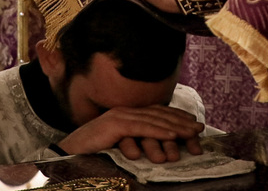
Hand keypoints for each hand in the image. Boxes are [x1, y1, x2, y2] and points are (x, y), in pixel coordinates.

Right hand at [57, 105, 203, 160]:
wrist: (67, 155)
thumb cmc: (91, 154)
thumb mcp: (118, 147)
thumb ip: (134, 144)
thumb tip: (157, 150)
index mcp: (126, 115)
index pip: (155, 113)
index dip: (175, 117)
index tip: (193, 123)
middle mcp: (124, 111)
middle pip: (158, 114)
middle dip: (180, 121)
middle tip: (199, 128)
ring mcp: (119, 116)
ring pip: (153, 120)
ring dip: (175, 126)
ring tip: (191, 132)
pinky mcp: (115, 125)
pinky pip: (141, 127)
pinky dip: (159, 131)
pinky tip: (172, 135)